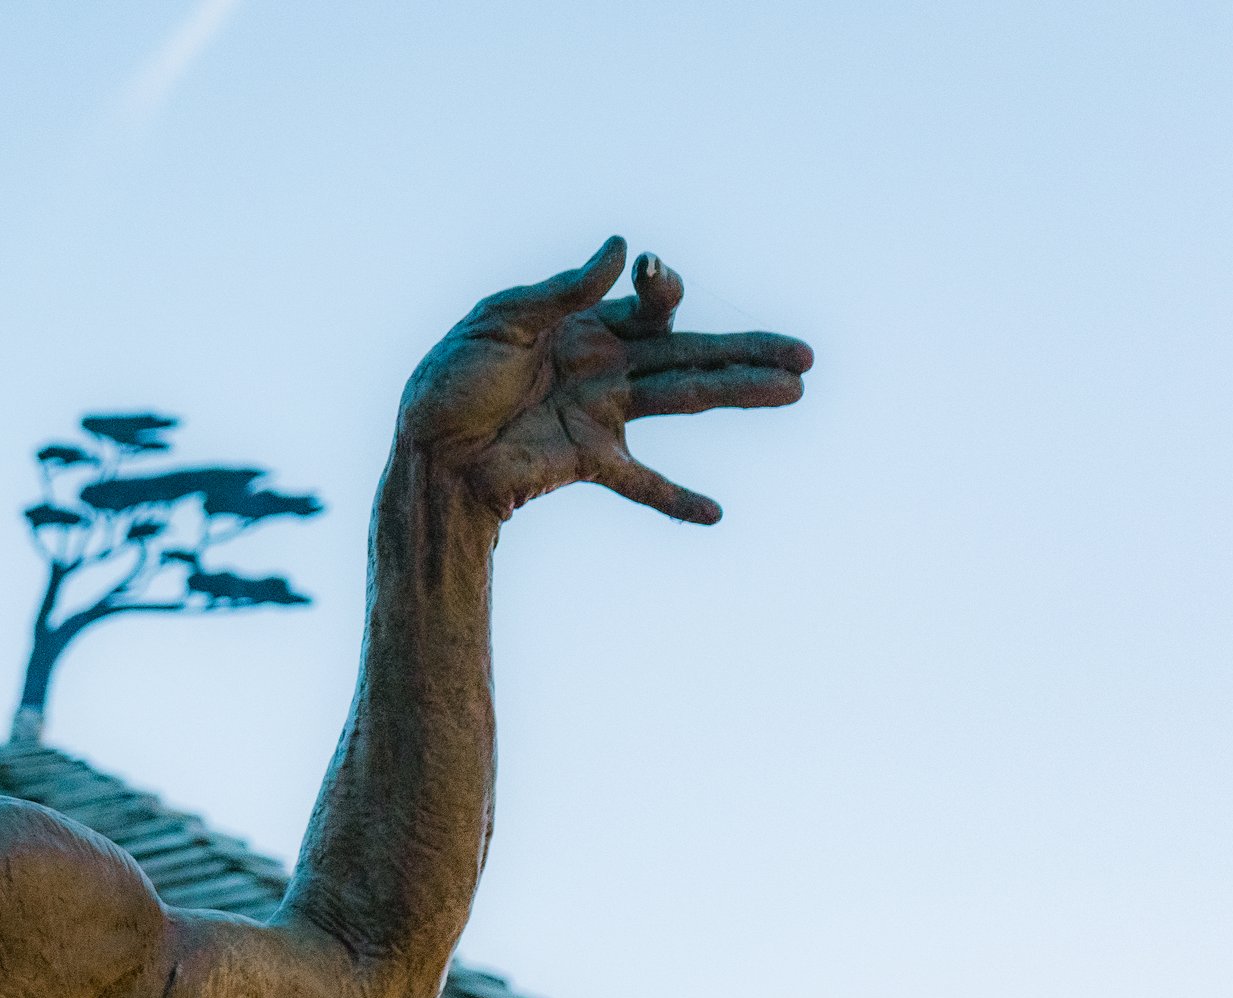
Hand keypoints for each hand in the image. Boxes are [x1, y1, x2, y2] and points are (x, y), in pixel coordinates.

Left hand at [397, 236, 810, 523]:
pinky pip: (640, 483)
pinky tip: (716, 514)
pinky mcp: (588, 460)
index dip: (664, 288)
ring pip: (683, 400)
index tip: (654, 275)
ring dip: (740, 394)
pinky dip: (675, 499)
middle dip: (747, 352)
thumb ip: (564, 290)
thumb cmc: (450, 381)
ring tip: (795, 392)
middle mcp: (603, 369)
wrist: (426, 451)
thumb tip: (624, 248)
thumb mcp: (499, 320)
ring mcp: (601, 416)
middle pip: (689, 354)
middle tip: (806, 355)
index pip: (649, 307)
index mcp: (584, 328)